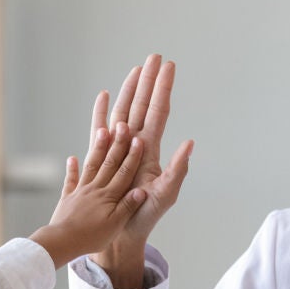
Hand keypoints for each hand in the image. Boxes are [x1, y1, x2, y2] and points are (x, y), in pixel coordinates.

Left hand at [30, 120, 146, 268]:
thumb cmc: (91, 237)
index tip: (139, 140)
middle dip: (117, 143)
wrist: (62, 241)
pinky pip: (71, 181)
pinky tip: (72, 159)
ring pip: (91, 166)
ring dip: (97, 148)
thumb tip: (142, 190)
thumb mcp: (115, 225)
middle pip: (109, 163)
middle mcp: (95, 189)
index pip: (124, 172)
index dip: (132, 156)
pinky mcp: (68, 198)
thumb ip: (128, 206)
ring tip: (102, 130)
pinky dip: (72, 169)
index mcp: (109, 196)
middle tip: (122, 125)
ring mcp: (80, 191)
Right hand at [90, 54, 192, 288]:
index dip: (163, 89)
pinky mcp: (102, 157)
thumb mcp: (166, 194)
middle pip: (142, 105)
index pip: (158, 111)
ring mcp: (118, 148)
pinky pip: (99, 129)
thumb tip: (190, 143)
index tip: (168, 66)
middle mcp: (135, 144)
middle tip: (154, 57)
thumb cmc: (145, 215)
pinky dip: (101, 112)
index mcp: (150, 149)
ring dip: (129, 90)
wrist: (121, 231)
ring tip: (135, 69)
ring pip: (123, 111)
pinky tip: (104, 96)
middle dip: (148, 81)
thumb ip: (178, 169)